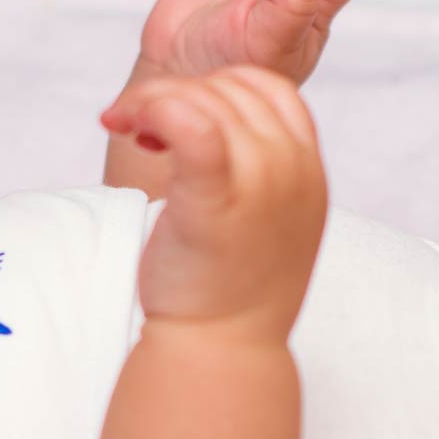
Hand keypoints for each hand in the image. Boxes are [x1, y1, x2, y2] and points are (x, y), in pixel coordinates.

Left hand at [100, 65, 326, 341]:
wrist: (218, 350)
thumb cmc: (225, 289)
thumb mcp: (264, 219)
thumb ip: (258, 170)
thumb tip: (210, 121)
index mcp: (309, 173)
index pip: (270, 89)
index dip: (217, 88)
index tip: (179, 119)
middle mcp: (294, 173)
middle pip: (230, 89)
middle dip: (175, 93)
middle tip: (137, 126)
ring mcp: (261, 187)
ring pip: (203, 100)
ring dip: (152, 102)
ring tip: (131, 134)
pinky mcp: (215, 203)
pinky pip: (191, 127)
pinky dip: (154, 111)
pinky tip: (129, 128)